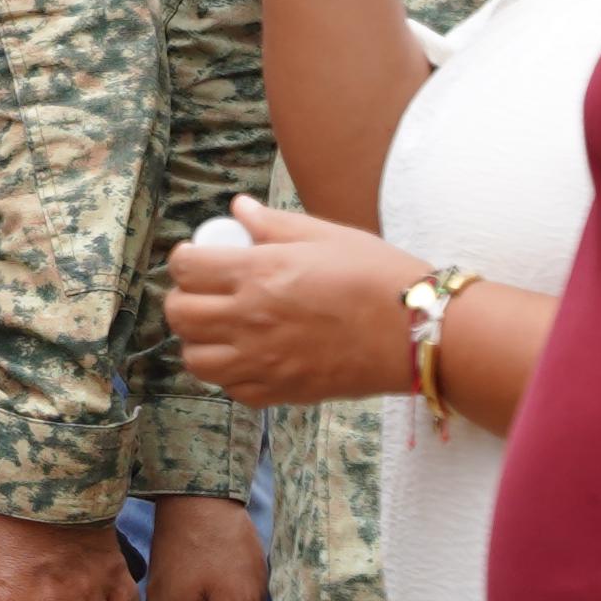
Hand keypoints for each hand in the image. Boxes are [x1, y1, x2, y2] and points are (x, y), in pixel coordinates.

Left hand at [171, 196, 425, 406]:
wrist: (420, 332)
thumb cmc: (379, 277)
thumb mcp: (326, 236)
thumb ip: (273, 224)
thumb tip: (238, 208)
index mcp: (259, 272)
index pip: (185, 266)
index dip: (187, 258)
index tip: (199, 257)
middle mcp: (251, 318)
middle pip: (180, 314)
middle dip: (184, 299)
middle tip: (205, 292)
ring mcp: (263, 360)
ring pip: (195, 358)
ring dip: (200, 341)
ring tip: (222, 328)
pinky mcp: (282, 392)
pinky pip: (232, 389)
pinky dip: (230, 375)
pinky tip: (250, 357)